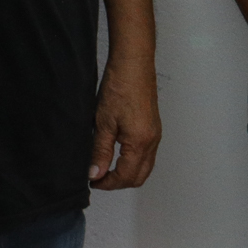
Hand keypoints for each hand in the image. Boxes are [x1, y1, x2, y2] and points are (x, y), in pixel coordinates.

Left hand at [89, 58, 161, 188]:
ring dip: (126, 172)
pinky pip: (147, 154)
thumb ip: (100, 151)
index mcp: (140, 142)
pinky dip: (133, 161)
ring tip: (105, 166)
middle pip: (139, 177)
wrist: (133, 64)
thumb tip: (96, 173)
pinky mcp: (153, 127)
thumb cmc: (120, 86)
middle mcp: (152, 141)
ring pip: (145, 167)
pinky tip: (118, 154)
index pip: (125, 176)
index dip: (107, 183)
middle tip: (98, 178)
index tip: (92, 181)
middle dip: (118, 182)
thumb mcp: (103, 122)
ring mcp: (155, 134)